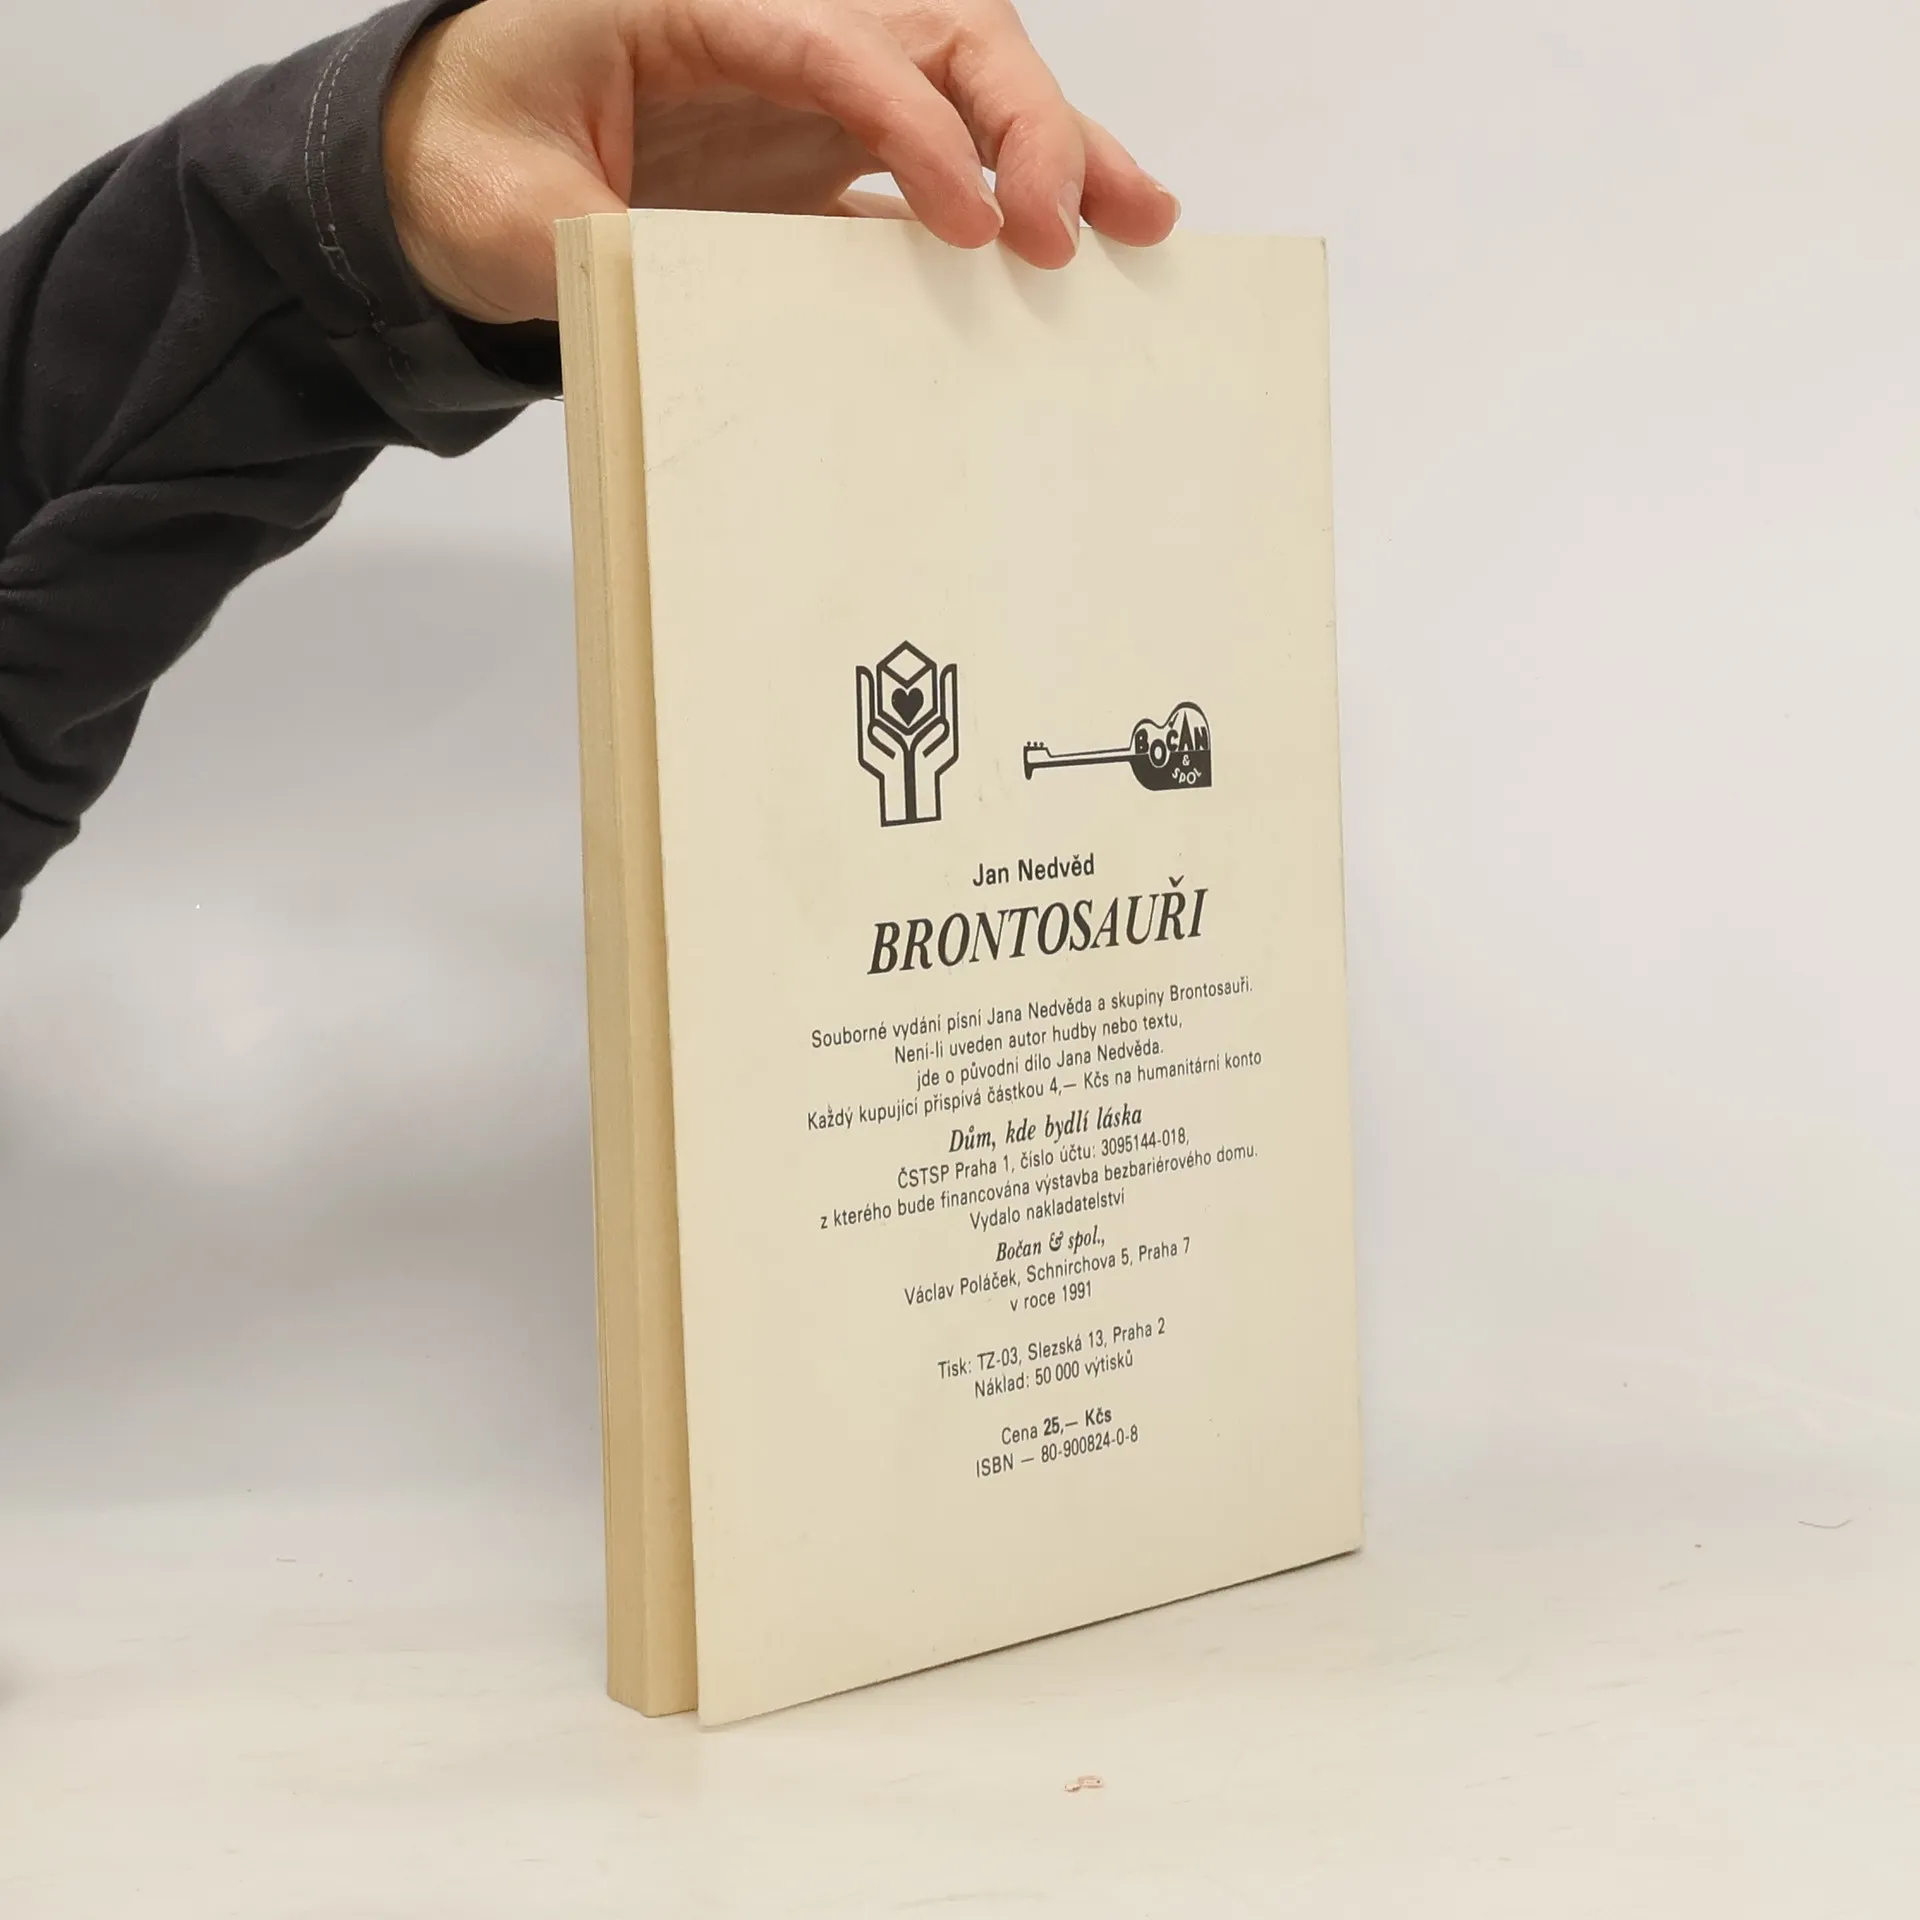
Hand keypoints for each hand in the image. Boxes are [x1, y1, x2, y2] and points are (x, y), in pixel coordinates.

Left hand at [383, 0, 1180, 324]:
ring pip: (965, 84)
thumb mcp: (504, 207)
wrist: (443, 159)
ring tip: (1141, 218)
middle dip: (1023, 117)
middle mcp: (775, 26)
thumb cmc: (466, 156)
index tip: (968, 219)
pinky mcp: (820, 154)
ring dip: (1056, 145)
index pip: (837, 40)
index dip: (914, 126)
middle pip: (940, 30)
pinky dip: (1006, 199)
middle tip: (1066, 224)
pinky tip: (1068, 247)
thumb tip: (692, 298)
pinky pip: (936, 160)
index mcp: (693, 4)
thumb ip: (591, 242)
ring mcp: (807, 89)